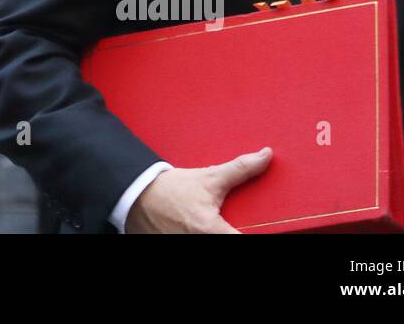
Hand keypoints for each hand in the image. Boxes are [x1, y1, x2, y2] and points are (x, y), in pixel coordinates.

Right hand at [124, 147, 271, 232]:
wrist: (137, 194)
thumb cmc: (173, 188)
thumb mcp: (208, 177)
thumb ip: (240, 169)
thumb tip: (266, 156)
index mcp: (209, 230)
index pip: (242, 240)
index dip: (255, 232)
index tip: (260, 225)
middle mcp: (199, 243)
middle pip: (228, 238)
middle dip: (233, 227)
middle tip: (228, 219)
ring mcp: (184, 245)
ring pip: (213, 242)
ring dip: (216, 231)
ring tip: (206, 219)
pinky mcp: (173, 246)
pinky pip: (195, 241)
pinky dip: (200, 233)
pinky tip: (194, 225)